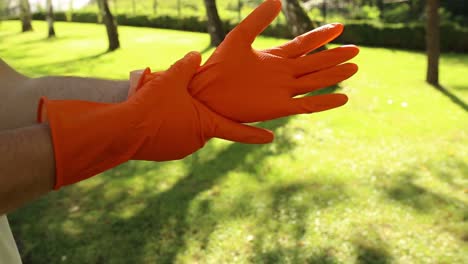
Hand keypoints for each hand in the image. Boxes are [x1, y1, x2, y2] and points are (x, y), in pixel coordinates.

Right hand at [39, 52, 271, 188]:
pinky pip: (171, 137)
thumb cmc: (152, 105)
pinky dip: (165, 127)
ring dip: (175, 117)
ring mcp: (180, 150)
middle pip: (200, 120)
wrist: (123, 130)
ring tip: (157, 106)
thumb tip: (197, 55)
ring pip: (183, 128)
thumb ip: (188, 66)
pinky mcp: (165, 154)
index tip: (271, 137)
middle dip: (191, 109)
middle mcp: (197, 140)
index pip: (238, 130)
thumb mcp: (172, 78)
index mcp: (207, 124)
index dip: (255, 133)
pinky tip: (151, 118)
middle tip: (171, 98)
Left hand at [133, 0, 358, 122]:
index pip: (303, 45)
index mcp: (274, 58)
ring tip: (354, 67)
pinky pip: (307, 105)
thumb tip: (278, 0)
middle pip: (314, 63)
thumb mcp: (240, 37)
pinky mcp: (278, 108)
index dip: (321, 37)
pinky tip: (342, 97)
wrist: (205, 93)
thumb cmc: (218, 66)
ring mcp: (282, 91)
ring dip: (334, 75)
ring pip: (315, 82)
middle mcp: (282, 74)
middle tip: (356, 50)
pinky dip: (324, 101)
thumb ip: (258, 20)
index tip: (339, 27)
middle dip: (335, 56)